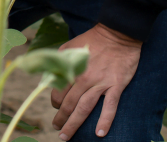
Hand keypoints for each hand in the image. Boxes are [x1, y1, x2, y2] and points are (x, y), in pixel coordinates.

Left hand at [50, 23, 141, 139]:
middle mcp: (83, 79)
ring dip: (74, 124)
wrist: (117, 35)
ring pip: (84, 108)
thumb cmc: (92, 40)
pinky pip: (110, 107)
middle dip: (61, 119)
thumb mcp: (69, 46)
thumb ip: (59, 61)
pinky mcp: (116, 86)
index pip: (58, 93)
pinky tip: (99, 133)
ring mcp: (100, 83)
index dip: (55, 103)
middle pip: (69, 104)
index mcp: (71, 69)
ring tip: (67, 136)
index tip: (56, 109)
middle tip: (58, 130)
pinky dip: (105, 121)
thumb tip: (50, 76)